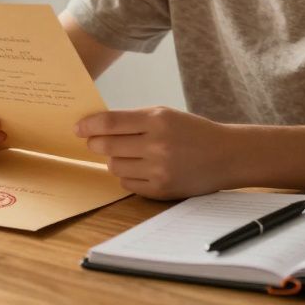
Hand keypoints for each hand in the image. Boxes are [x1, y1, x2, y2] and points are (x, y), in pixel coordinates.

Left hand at [76, 107, 232, 199]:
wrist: (226, 155)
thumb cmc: (192, 132)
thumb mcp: (166, 115)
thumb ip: (133, 119)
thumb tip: (97, 126)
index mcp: (157, 121)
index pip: (111, 123)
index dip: (89, 125)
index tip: (78, 128)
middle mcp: (157, 145)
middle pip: (107, 146)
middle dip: (96, 143)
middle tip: (95, 141)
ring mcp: (159, 170)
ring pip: (115, 167)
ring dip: (114, 160)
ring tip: (127, 154)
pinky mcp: (161, 190)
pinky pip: (127, 184)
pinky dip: (127, 176)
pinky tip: (138, 168)